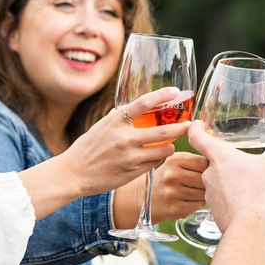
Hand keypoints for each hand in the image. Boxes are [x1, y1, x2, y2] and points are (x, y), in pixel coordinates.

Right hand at [63, 87, 191, 196]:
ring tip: (169, 144)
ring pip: (163, 150)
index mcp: (116, 120)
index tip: (175, 91)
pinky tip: (153, 157)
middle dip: (181, 128)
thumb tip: (139, 108)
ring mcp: (130, 156)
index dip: (161, 96)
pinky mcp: (133, 171)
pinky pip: (154, 163)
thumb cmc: (89, 147)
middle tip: (190, 125)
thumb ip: (121, 118)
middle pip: (163, 131)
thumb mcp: (103, 126)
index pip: (143, 103)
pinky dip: (157, 159)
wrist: (74, 173)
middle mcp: (124, 137)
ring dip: (169, 146)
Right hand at [150, 152, 207, 222]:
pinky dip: (199, 203)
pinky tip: (192, 199)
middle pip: (205, 179)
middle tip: (203, 182)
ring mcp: (173, 193)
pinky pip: (199, 205)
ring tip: (196, 190)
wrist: (151, 197)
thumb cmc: (171, 177)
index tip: (209, 170)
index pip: (204, 162)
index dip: (210, 167)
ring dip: (205, 193)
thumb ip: (196, 159)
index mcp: (175, 160)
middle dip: (208, 181)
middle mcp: (172, 176)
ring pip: (203, 193)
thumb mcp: (178, 161)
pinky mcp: (176, 208)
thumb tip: (221, 160)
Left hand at [188, 117, 264, 234]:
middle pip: (207, 159)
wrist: (248, 226)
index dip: (195, 128)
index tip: (198, 124)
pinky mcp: (213, 208)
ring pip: (214, 178)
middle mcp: (209, 172)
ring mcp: (209, 191)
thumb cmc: (258, 193)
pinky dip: (228, 194)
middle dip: (220, 157)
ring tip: (244, 180)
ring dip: (225, 177)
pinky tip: (242, 198)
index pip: (196, 136)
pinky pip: (218, 196)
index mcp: (219, 157)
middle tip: (235, 156)